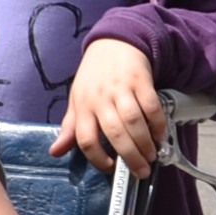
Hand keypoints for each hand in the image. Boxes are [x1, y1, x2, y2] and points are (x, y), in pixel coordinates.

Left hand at [53, 37, 164, 175]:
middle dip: (129, 156)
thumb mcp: (77, 100)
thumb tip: (55, 152)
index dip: (98, 159)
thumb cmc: (94, 77)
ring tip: (151, 156)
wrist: (113, 43)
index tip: (111, 169)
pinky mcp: (140, 81)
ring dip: (144, 143)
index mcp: (83, 107)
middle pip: (114, 133)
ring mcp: (121, 89)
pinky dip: (157, 124)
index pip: (86, 139)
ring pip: (134, 122)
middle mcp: (100, 99)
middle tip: (140, 171)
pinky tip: (160, 135)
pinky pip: (151, 106)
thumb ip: (70, 128)